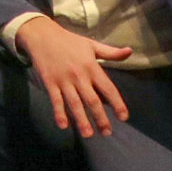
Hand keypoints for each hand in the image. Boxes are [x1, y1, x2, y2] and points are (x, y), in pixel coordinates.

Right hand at [16, 15, 132, 136]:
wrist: (41, 35)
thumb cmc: (69, 41)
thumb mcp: (91, 45)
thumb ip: (111, 52)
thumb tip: (130, 51)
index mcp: (91, 67)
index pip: (108, 88)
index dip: (117, 103)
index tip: (123, 117)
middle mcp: (79, 75)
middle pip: (92, 100)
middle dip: (100, 118)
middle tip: (107, 132)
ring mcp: (63, 80)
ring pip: (74, 103)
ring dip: (81, 120)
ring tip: (88, 134)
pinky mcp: (49, 82)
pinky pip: (55, 100)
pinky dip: (59, 113)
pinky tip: (63, 126)